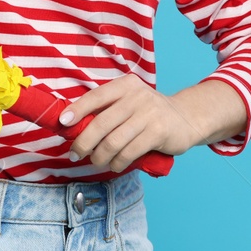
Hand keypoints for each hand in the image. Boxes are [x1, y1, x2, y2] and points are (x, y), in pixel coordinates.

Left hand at [58, 75, 212, 172]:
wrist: (187, 117)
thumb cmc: (148, 112)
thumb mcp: (130, 102)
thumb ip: (108, 109)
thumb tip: (74, 126)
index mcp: (125, 86)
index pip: (95, 96)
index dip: (77, 109)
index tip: (63, 123)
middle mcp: (137, 96)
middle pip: (101, 122)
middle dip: (84, 142)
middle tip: (76, 154)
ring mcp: (149, 114)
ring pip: (114, 141)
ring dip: (100, 156)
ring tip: (96, 161)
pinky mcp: (158, 132)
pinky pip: (130, 152)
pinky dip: (118, 162)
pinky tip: (115, 165)